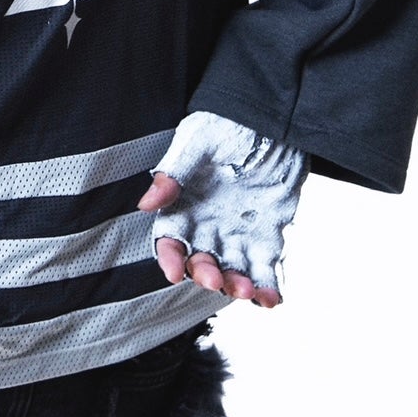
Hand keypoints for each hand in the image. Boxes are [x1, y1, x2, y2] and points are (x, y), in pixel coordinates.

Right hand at [135, 110, 307, 309]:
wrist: (271, 118)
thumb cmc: (226, 124)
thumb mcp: (197, 142)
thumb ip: (174, 173)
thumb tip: (146, 204)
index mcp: (185, 205)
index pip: (170, 239)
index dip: (169, 257)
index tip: (173, 272)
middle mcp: (208, 225)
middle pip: (201, 261)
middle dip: (206, 275)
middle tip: (217, 281)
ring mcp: (238, 233)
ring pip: (232, 271)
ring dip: (237, 286)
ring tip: (247, 291)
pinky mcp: (268, 236)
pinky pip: (266, 268)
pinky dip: (268, 287)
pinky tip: (272, 298)